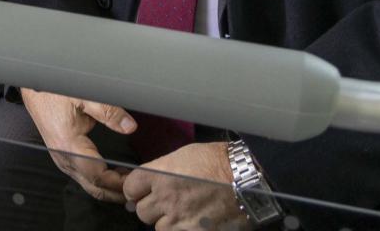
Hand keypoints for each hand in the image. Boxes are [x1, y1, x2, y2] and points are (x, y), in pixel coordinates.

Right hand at [20, 88, 136, 203]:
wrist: (36, 90)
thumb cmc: (53, 93)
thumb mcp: (84, 96)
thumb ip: (108, 111)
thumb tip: (129, 126)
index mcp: (69, 145)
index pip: (98, 176)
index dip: (118, 183)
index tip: (136, 181)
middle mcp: (64, 157)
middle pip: (94, 187)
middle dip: (117, 192)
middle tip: (139, 188)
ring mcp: (63, 159)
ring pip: (89, 184)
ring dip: (110, 188)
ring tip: (130, 182)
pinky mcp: (64, 157)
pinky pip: (84, 177)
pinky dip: (100, 181)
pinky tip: (114, 174)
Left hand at [122, 142, 243, 230]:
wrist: (249, 179)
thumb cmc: (218, 162)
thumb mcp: (183, 155)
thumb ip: (161, 170)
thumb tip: (148, 183)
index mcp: (159, 175)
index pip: (130, 188)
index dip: (136, 191)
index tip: (143, 192)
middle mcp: (165, 198)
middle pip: (142, 211)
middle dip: (152, 208)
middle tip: (167, 204)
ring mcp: (179, 219)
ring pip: (158, 227)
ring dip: (168, 222)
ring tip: (184, 214)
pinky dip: (183, 230)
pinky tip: (194, 223)